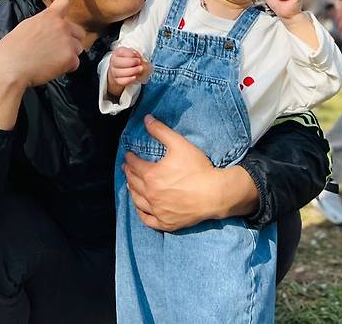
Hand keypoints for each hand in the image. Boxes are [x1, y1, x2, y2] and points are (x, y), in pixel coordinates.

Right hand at [0, 0, 86, 128]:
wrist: (9, 67)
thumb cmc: (12, 49)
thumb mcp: (27, 27)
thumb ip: (44, 25)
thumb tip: (53, 33)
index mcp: (48, 16)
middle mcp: (61, 25)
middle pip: (78, 33)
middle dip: (71, 41)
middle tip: (53, 51)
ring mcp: (67, 41)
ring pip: (77, 49)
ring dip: (68, 55)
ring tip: (48, 60)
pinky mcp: (70, 57)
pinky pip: (75, 64)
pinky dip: (65, 68)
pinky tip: (49, 68)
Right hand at [108, 47, 143, 96]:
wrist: (126, 71)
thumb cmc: (131, 61)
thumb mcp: (135, 55)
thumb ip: (138, 56)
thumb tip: (143, 60)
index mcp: (118, 53)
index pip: (120, 52)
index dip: (130, 54)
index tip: (138, 56)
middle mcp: (114, 61)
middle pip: (118, 62)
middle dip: (131, 62)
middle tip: (139, 62)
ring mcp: (114, 71)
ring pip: (119, 72)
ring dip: (131, 71)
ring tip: (140, 69)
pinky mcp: (116, 80)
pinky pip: (121, 81)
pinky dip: (129, 79)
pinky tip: (135, 77)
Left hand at [122, 115, 256, 230]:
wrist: (214, 193)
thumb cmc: (197, 168)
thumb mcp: (179, 144)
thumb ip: (160, 130)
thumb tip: (146, 119)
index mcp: (151, 175)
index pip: (134, 165)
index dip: (130, 158)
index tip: (128, 155)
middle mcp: (150, 194)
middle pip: (133, 182)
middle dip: (128, 173)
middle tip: (126, 167)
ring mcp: (157, 211)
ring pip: (137, 200)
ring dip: (132, 190)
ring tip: (130, 184)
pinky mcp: (165, 222)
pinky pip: (147, 219)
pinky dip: (141, 212)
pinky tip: (140, 207)